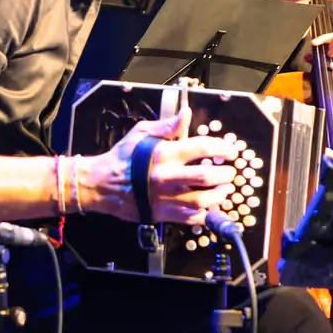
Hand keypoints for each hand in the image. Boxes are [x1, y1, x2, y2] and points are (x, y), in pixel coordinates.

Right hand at [83, 108, 235, 224]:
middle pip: (208, 176)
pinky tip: (209, 207)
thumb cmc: (122, 157)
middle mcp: (168, 175)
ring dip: (220, 195)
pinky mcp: (163, 213)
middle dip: (226, 174)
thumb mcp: (141, 133)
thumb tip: (186, 114)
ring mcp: (166, 196)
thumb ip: (167, 125)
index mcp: (165, 153)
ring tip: (223, 190)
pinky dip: (206, 214)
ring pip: (204, 199)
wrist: (100, 184)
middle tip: (230, 173)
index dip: (224, 148)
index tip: (231, 152)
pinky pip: (192, 218)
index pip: (203, 147)